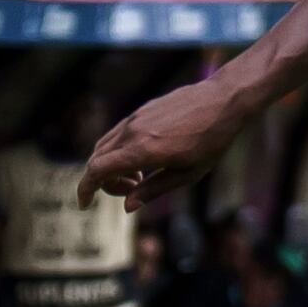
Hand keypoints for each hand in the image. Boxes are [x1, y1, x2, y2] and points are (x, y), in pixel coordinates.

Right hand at [76, 77, 252, 211]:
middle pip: (96, 160)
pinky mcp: (141, 111)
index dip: (85, 189)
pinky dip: (117, 151)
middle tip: (130, 192)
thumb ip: (154, 190)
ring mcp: (135, 118)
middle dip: (104, 182)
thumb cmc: (212, 140)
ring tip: (138, 177)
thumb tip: (127, 206)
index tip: (84, 204)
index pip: (97, 170)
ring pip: (104, 145)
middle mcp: (133, 132)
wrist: (223, 100)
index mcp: (143, 150)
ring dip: (110, 167)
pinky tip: (141, 158)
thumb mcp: (188, 174)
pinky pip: (116, 134)